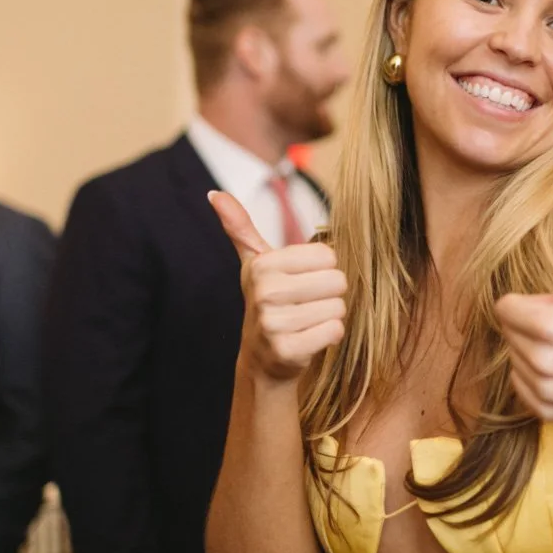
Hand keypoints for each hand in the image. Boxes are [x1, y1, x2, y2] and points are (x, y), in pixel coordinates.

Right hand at [209, 191, 345, 381]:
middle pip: (337, 280)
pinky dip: (330, 335)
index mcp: (263, 264)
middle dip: (330, 293)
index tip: (303, 280)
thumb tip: (215, 194)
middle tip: (309, 303)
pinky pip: (334, 331)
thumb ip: (241, 228)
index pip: (327, 255)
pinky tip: (311, 337)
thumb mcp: (255, 263)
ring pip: (338, 307)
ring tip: (308, 320)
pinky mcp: (287, 350)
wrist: (262, 358)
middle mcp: (265, 291)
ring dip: (330, 315)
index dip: (323, 269)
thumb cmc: (268, 301)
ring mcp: (274, 323)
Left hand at [496, 219, 552, 436]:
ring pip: (513, 357)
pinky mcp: (543, 409)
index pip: (505, 307)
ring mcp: (543, 388)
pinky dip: (534, 374)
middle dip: (531, 325)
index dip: (531, 304)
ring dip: (532, 350)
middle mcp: (542, 361)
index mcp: (550, 327)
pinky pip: (519, 382)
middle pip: (508, 331)